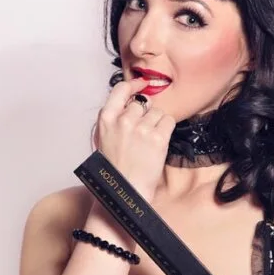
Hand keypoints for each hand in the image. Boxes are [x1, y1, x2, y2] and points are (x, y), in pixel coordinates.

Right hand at [94, 77, 176, 196]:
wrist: (125, 192)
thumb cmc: (115, 170)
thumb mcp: (104, 139)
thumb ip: (114, 119)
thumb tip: (131, 103)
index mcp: (106, 119)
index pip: (121, 89)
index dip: (134, 84)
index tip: (142, 83)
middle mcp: (123, 120)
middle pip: (143, 102)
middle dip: (147, 113)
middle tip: (145, 132)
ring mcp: (140, 129)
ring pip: (157, 112)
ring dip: (158, 124)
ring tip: (150, 142)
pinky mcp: (157, 138)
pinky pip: (168, 121)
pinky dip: (167, 130)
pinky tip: (159, 143)